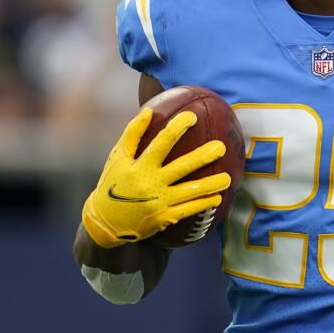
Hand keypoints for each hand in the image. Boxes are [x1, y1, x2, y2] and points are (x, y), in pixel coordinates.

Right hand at [82, 107, 229, 247]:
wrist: (106, 222)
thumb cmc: (113, 184)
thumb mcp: (117, 158)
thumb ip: (132, 134)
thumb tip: (148, 110)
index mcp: (139, 166)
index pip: (161, 143)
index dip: (176, 128)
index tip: (192, 116)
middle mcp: (150, 184)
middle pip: (182, 167)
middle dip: (203, 156)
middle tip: (221, 147)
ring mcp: (159, 202)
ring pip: (190, 192)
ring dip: (211, 185)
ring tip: (227, 178)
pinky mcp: (164, 218)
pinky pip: (188, 210)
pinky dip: (203, 204)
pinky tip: (217, 198)